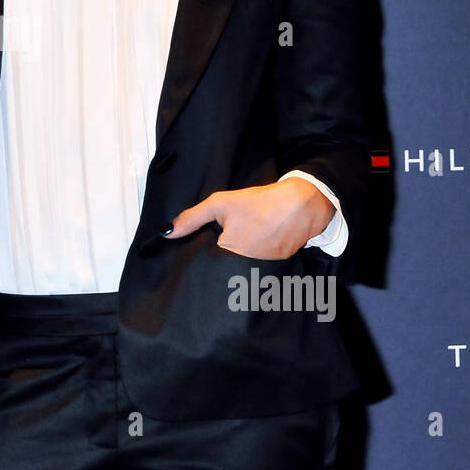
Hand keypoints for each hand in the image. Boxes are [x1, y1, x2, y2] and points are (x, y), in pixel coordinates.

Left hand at [164, 179, 332, 260]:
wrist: (302, 204)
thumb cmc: (260, 202)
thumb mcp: (220, 203)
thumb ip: (192, 218)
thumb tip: (167, 232)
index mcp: (228, 251)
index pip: (208, 259)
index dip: (208, 250)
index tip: (211, 241)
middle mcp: (245, 265)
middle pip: (226, 263)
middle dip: (226, 253)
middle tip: (238, 232)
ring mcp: (263, 268)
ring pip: (244, 264)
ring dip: (243, 255)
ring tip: (253, 233)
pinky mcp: (279, 266)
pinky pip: (262, 264)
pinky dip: (261, 254)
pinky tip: (265, 237)